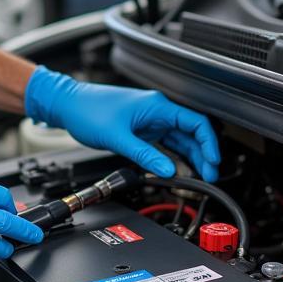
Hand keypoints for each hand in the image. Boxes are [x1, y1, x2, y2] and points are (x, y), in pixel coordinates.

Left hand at [24, 67, 219, 180]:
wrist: (68, 105)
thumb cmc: (89, 110)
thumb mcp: (118, 136)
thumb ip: (145, 154)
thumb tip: (167, 170)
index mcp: (157, 106)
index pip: (195, 122)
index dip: (209, 142)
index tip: (213, 161)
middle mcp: (157, 111)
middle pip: (191, 133)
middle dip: (203, 155)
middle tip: (209, 175)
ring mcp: (150, 121)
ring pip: (179, 140)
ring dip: (190, 158)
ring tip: (198, 177)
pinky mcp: (141, 130)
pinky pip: (164, 144)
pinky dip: (172, 157)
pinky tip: (176, 170)